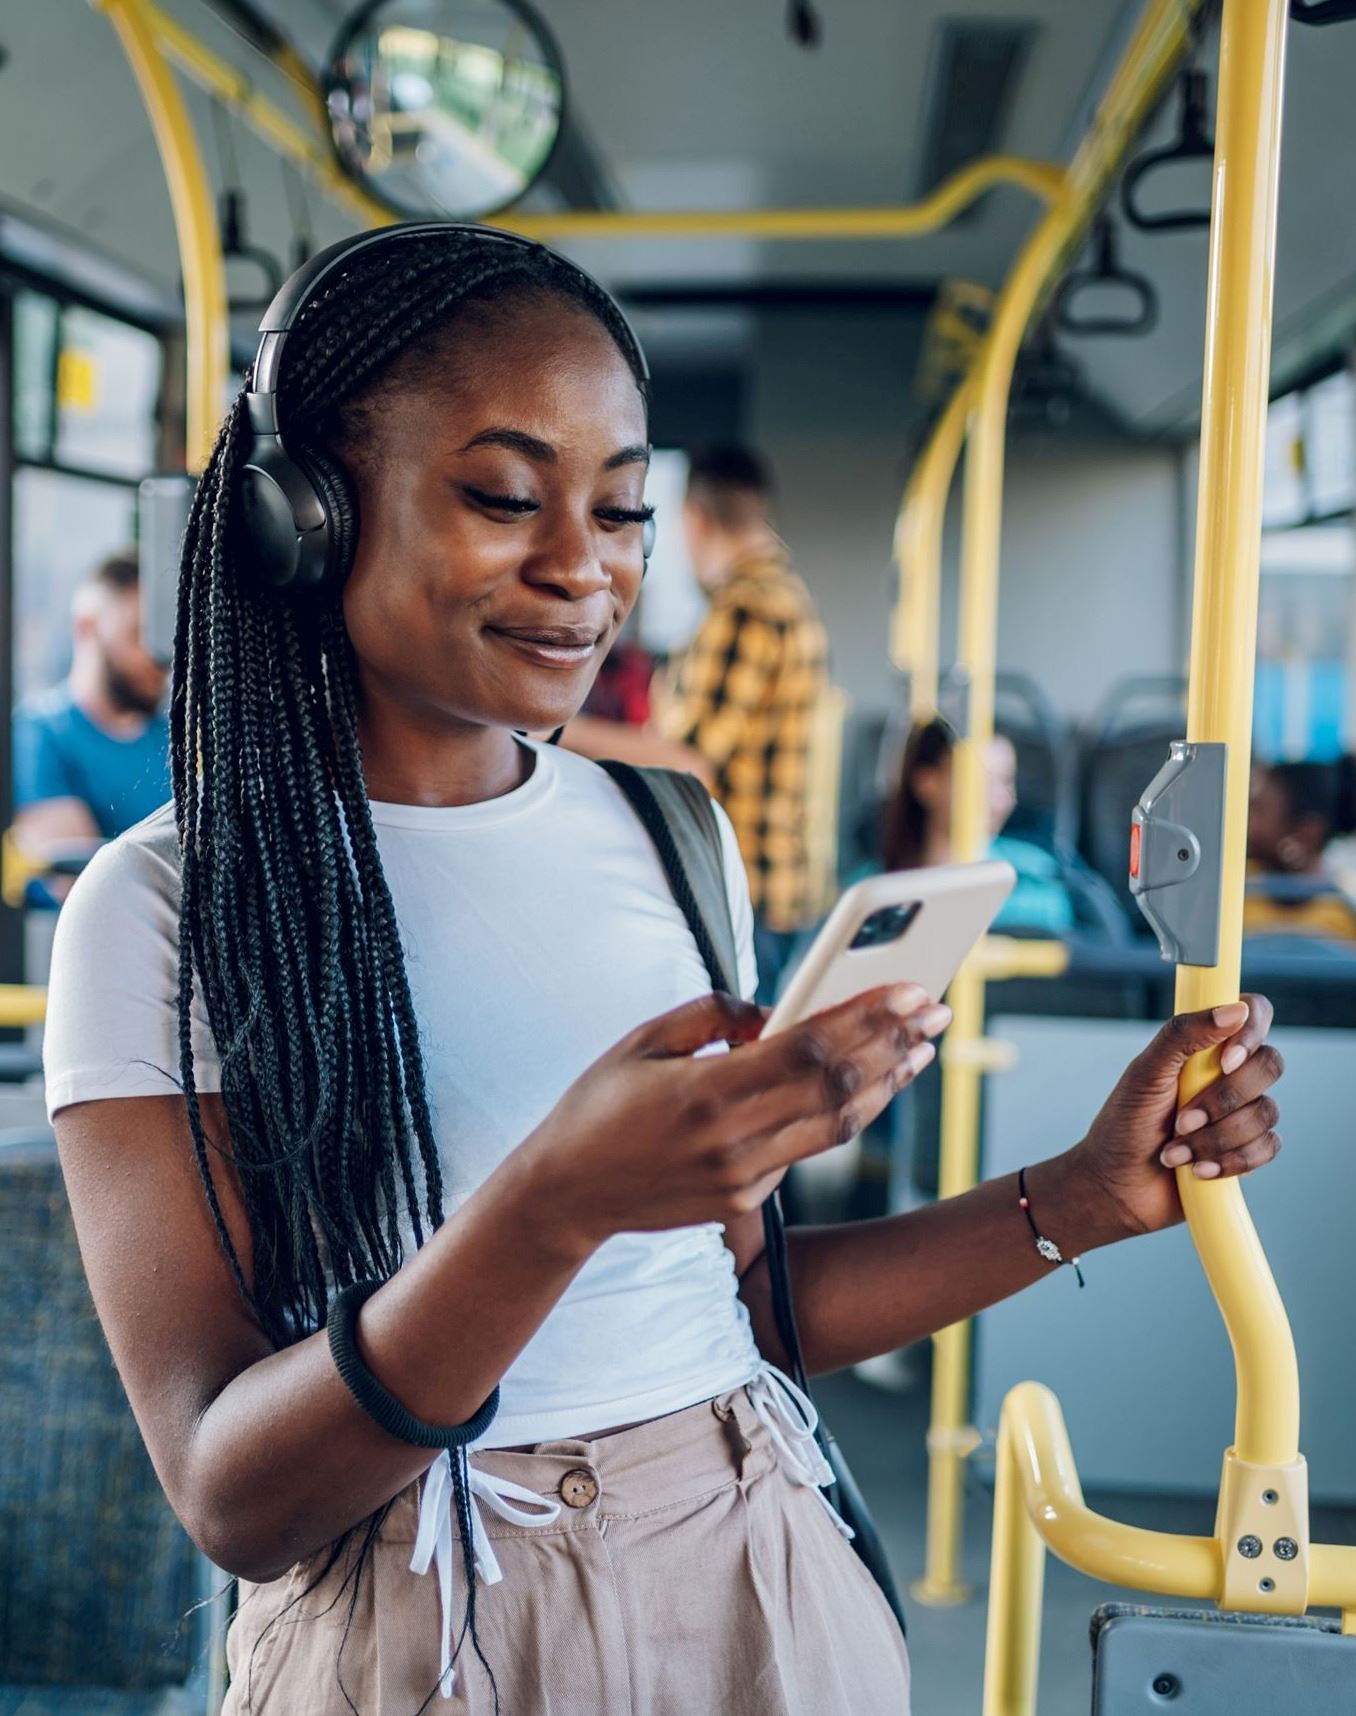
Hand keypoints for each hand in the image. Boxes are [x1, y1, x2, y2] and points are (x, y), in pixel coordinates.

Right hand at [516, 985, 950, 1253]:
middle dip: (895, 1044)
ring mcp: (742, 1178)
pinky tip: (870, 1084)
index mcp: (705, 1093)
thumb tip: (774, 1009)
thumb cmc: (598, 1104)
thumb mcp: (642, 1040)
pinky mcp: (744, 1199)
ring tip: (921, 1049)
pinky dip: (844, 1113)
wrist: (564, 1195)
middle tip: (935, 1010)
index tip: (911, 990)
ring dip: (887, 1084)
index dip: (868, 1018)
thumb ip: (712, 1014)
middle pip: (837, 1088)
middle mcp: (732, 1142)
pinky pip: (807, 1149)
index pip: (809, 1049)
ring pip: (837, 1126)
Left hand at [1060, 995, 1282, 1241]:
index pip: (1252, 1013)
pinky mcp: (1248, 1149)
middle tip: (1179, 1120)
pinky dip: (1231, 1161)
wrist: (1118, 1188)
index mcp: (1204, 1046)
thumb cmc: (1124, 1125)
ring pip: (1267, 1112)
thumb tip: (1235, 1009)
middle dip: (1223, 1100)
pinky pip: (1268, 1147)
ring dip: (1216, 1138)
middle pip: (1270, 1065)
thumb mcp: (1145, 1074)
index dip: (1251, 1033)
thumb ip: (1183, 1035)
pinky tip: (1198, 1170)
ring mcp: (1241, 1112)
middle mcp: (1229, 1074)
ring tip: (1174, 1151)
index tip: (1226, 1062)